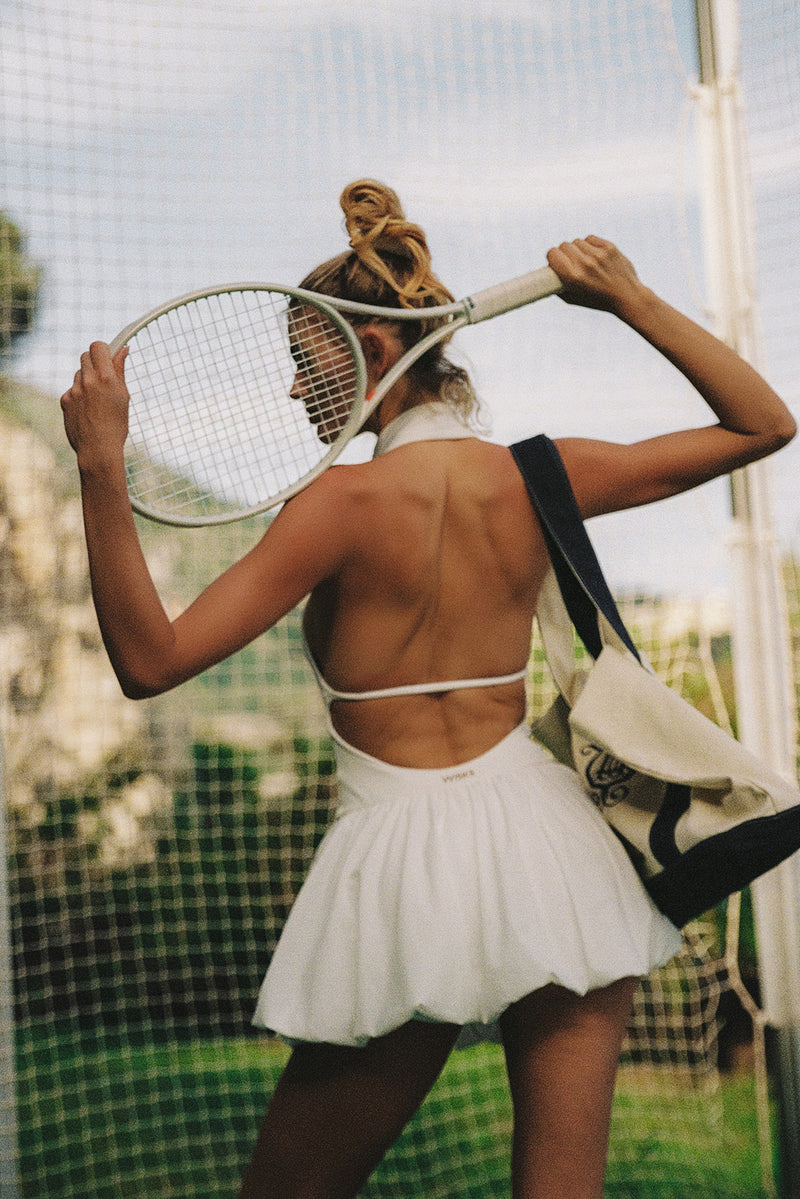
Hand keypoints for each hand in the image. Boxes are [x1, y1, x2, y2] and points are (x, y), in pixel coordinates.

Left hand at [61, 341, 129, 463]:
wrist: (98, 450)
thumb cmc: (116, 425)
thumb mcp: (123, 396)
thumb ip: (120, 370)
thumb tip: (124, 349)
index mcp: (107, 378)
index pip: (98, 346)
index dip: (102, 349)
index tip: (107, 356)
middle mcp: (89, 381)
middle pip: (86, 356)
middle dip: (94, 362)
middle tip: (103, 377)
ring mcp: (74, 390)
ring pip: (79, 373)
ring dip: (86, 380)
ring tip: (96, 400)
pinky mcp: (65, 400)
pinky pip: (72, 389)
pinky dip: (79, 395)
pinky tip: (87, 410)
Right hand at [546, 236, 647, 316]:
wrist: (627, 296)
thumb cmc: (598, 300)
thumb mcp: (574, 299)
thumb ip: (558, 286)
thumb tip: (545, 276)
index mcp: (573, 278)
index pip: (553, 254)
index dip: (552, 257)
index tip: (555, 261)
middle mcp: (585, 264)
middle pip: (564, 245)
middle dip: (564, 252)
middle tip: (569, 261)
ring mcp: (598, 255)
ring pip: (577, 241)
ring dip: (578, 249)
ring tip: (584, 259)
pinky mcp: (609, 247)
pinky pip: (590, 238)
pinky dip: (590, 245)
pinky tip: (594, 254)